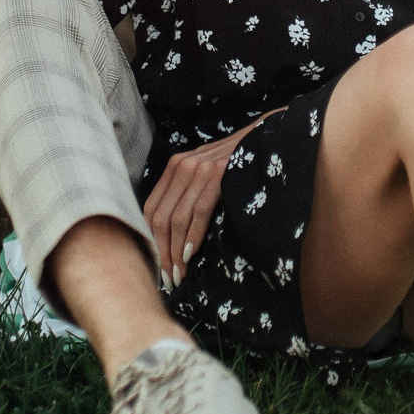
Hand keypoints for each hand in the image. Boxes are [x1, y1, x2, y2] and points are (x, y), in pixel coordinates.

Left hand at [142, 111, 275, 289]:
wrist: (262, 135)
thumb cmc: (234, 162)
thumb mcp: (204, 172)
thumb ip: (186, 192)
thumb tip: (172, 234)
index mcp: (174, 167)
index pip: (150, 210)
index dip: (151, 240)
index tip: (158, 266)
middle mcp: (181, 166)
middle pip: (160, 218)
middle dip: (162, 252)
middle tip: (168, 278)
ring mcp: (199, 169)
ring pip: (176, 218)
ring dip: (176, 251)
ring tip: (180, 273)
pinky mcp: (218, 173)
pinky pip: (199, 211)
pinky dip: (193, 235)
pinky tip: (191, 254)